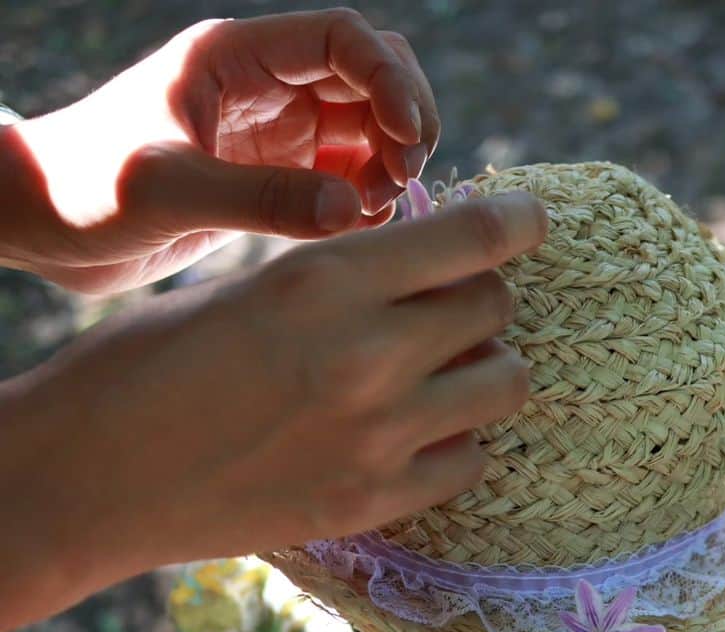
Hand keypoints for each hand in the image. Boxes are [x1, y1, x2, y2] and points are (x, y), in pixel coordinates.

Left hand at [1, 9, 438, 291]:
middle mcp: (265, 90)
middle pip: (370, 79)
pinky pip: (343, 181)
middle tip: (403, 179)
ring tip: (376, 211)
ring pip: (365, 133)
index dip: (391, 82)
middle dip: (403, 122)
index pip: (342, 40)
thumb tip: (358, 208)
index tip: (411, 141)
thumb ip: (263, 198)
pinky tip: (358, 228)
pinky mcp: (272, 184)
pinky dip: (366, 202)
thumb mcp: (168, 189)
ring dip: (388, 167)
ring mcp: (274, 138)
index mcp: (237, 60)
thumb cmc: (85, 188)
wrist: (42, 226)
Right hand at [1, 190, 546, 630]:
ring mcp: (379, 439)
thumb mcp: (248, 290)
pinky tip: (414, 437)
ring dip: (482, 371)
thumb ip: (343, 279)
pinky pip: (471, 463)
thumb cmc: (148, 367)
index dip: (516, 223)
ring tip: (437, 376)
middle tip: (444, 310)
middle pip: (496, 309)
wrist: (93, 480)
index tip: (530, 222)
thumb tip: (425, 268)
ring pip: (506, 385)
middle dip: (480, 300)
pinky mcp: (375, 505)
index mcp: (325, 281)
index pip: (472, 238)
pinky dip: (455, 443)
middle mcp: (369, 356)